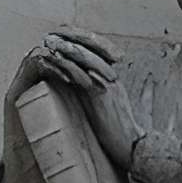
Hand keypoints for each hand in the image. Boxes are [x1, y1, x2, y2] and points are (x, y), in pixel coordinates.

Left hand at [33, 29, 140, 168]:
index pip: (93, 49)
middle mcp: (111, 75)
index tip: (56, 37)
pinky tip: (56, 60)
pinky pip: (85, 74)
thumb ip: (90, 92)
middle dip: (69, 38)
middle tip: (49, 35)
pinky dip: (69, 65)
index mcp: (110, 76)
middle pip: (91, 46)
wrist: (132, 147)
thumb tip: (71, 86)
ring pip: (87, 56)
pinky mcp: (103, 94)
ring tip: (49, 42)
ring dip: (66, 47)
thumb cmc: (115, 132)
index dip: (74, 40)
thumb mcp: (101, 106)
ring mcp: (108, 83)